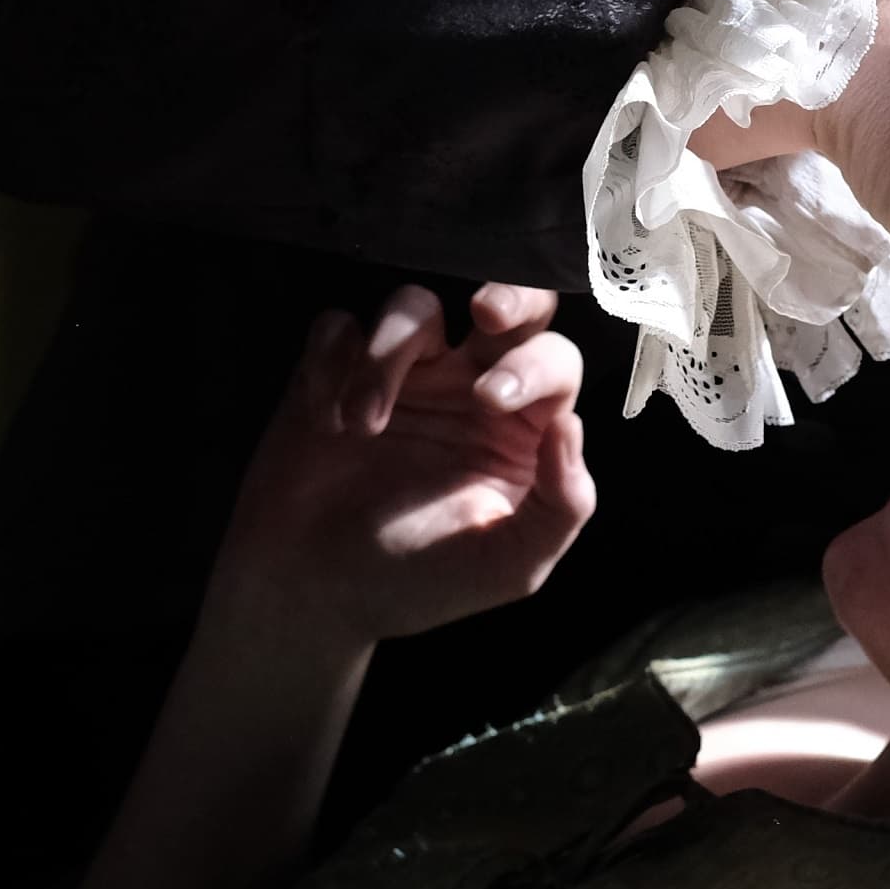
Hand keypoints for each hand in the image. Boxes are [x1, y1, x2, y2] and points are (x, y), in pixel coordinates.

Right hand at [210, 282, 597, 652]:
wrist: (317, 594)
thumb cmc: (419, 582)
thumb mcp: (509, 567)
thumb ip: (560, 506)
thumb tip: (572, 426)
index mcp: (521, 428)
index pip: (554, 363)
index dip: (535, 365)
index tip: (492, 398)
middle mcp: (469, 385)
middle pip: (509, 305)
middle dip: (509, 293)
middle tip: (486, 312)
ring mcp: (404, 373)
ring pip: (414, 305)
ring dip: (390, 353)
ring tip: (364, 423)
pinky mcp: (336, 370)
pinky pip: (339, 326)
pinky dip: (333, 359)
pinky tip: (324, 418)